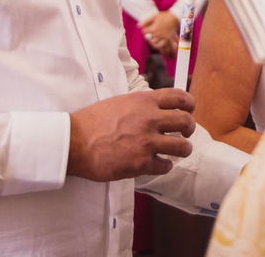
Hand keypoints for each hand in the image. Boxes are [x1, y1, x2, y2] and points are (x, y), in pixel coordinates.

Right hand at [66, 89, 195, 180]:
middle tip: (186, 133)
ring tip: (178, 151)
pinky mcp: (141, 163)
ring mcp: (146, 142)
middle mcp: (149, 119)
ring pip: (183, 146)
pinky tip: (159, 164)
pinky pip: (165, 166)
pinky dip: (165, 166)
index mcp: (144, 101)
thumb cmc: (93, 122)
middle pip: (186, 121)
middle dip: (190, 128)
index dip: (189, 104)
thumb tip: (158, 108)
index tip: (190, 110)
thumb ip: (141, 104)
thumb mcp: (120, 102)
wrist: (74, 142)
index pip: (179, 97)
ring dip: (183, 149)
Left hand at [141, 12, 179, 56]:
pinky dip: (157, 45)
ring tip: (152, 37)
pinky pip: (160, 45)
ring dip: (151, 40)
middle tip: (148, 32)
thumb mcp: (154, 16)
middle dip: (147, 35)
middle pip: (148, 37)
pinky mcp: (167, 39)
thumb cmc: (165, 16)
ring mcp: (162, 37)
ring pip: (153, 42)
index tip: (146, 27)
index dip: (144, 29)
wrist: (175, 18)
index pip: (144, 31)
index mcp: (153, 29)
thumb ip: (146, 21)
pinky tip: (156, 42)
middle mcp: (157, 34)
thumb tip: (138, 25)